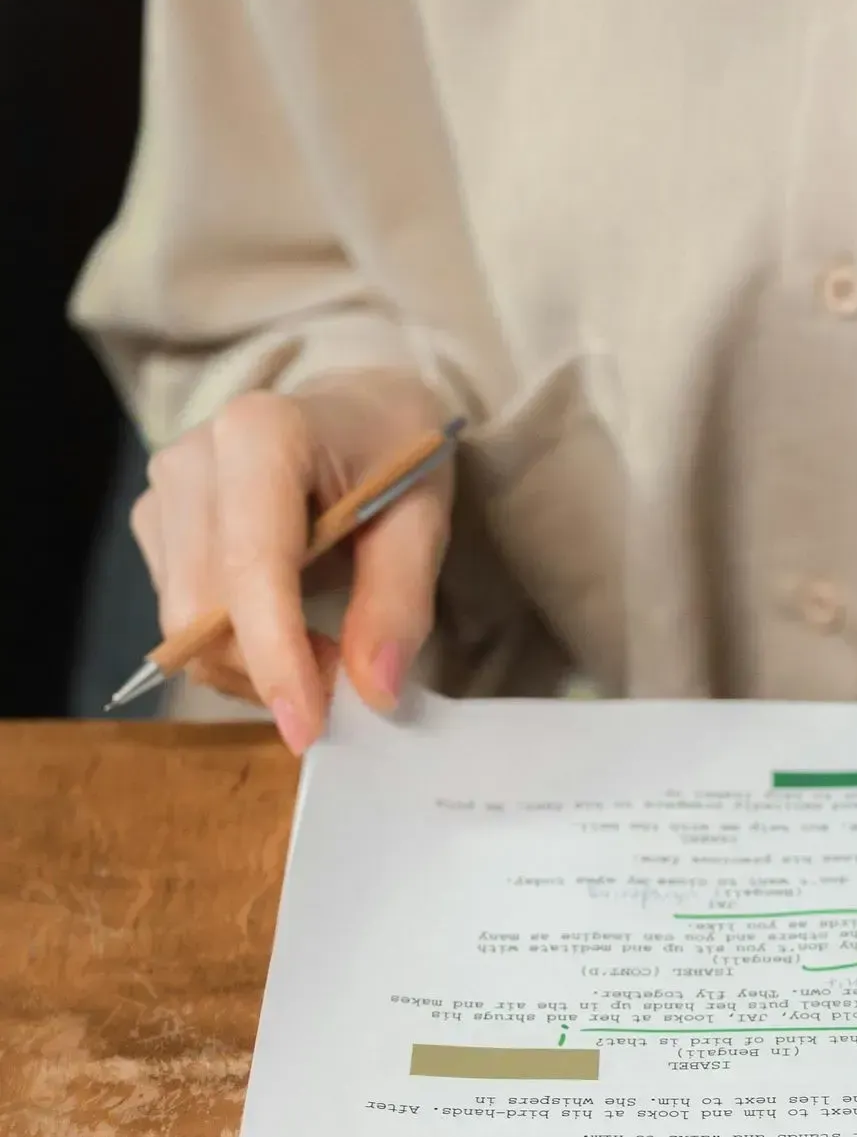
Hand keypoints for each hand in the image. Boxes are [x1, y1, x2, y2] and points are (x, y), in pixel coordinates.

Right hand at [131, 371, 453, 752]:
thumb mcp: (423, 518)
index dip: (276, 657)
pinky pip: (180, 617)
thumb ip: (399, 601)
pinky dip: (234, 646)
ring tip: (322, 645)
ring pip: (184, 624)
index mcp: (262, 434)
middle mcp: (193, 458)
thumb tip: (375, 691)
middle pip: (203, 609)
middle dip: (270, 668)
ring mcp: (163, 490)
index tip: (309, 726)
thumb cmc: (392, 454)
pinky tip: (284, 626)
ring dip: (252, 663)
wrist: (355, 410)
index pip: (251, 567)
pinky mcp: (153, 522)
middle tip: (345, 679)